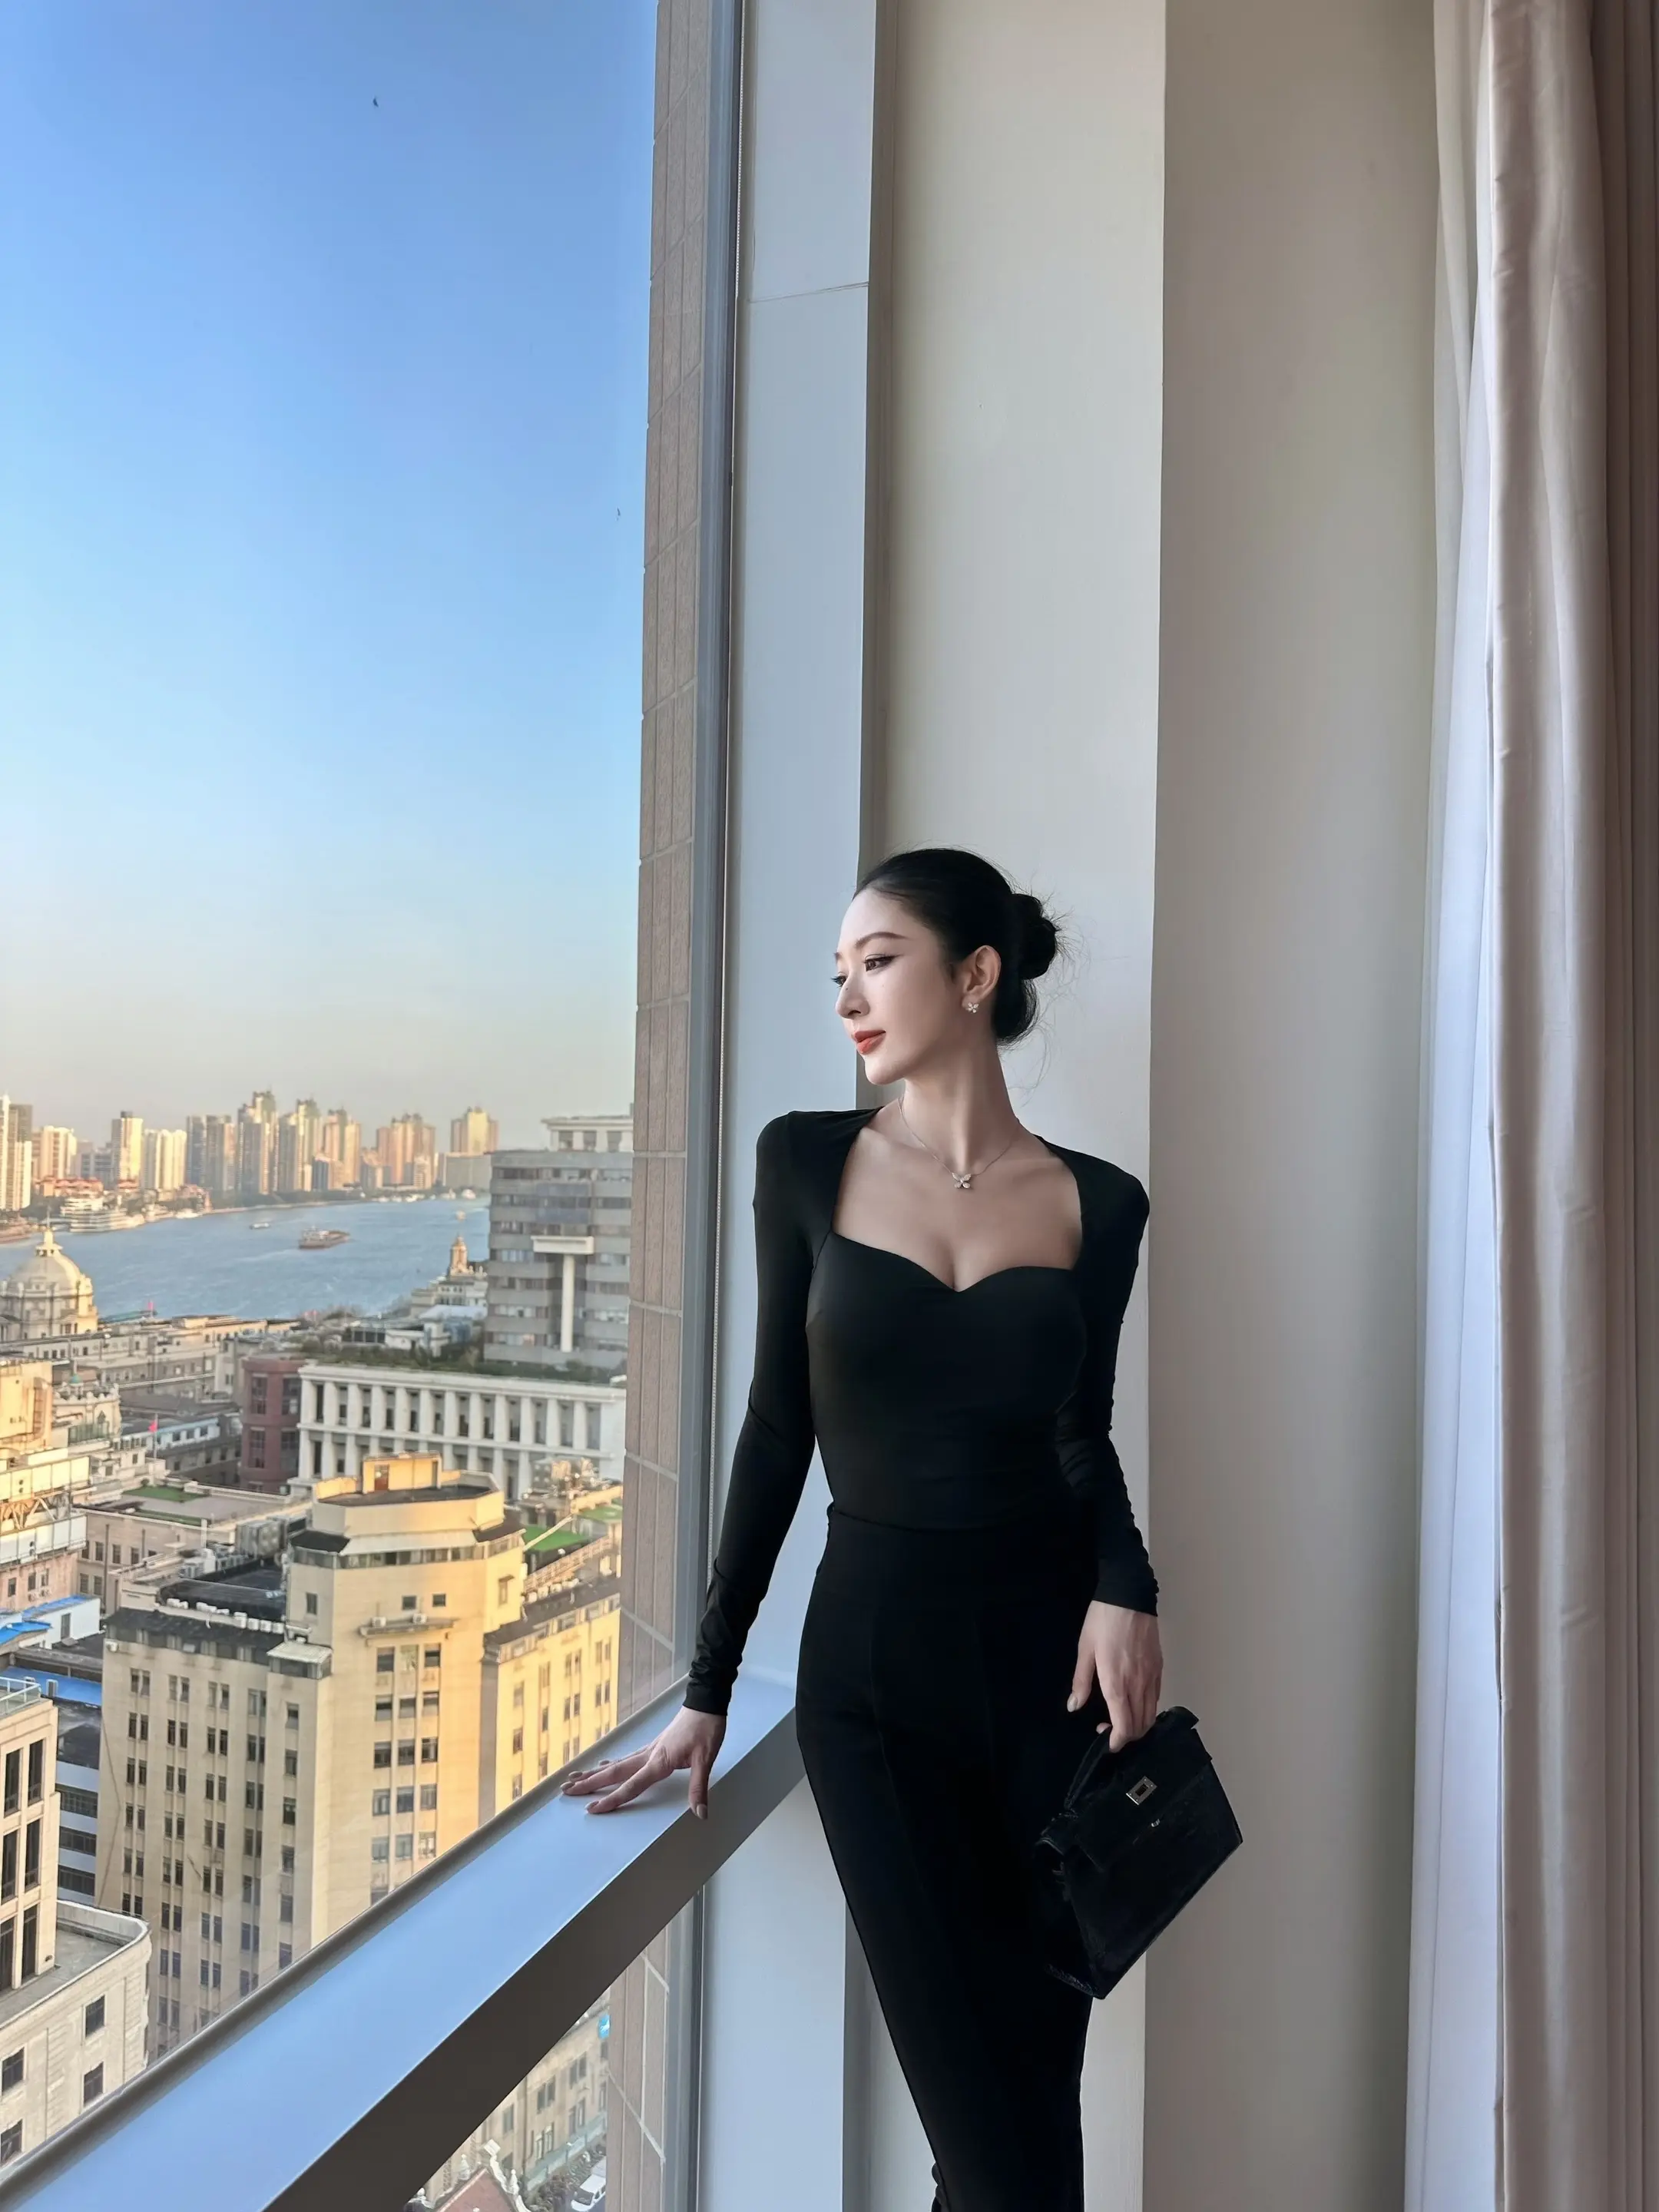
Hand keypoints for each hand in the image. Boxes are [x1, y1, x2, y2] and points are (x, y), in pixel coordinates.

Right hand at [559, 1705, 726, 1817]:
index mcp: (659, 1761)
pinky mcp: (653, 1745)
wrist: (706, 1702)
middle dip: (589, 1784)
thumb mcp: (706, 1758)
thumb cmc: (706, 1728)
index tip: (592, 1810)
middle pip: (613, 1773)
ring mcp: (649, 1749)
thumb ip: (699, 1787)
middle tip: (566, 1790)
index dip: (612, 1800)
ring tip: (574, 1778)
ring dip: (594, 1773)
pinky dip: (611, 1763)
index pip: (631, 1785)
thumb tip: (700, 1813)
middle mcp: (648, 1755)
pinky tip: (604, 1764)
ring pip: (616, 1764)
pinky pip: (626, 1758)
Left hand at [1068, 1600, 1161, 1749]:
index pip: (1124, 1726)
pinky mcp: (1159, 1668)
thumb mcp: (1085, 1649)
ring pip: (1151, 1714)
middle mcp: (1138, 1685)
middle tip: (1109, 1730)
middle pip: (1141, 1725)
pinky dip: (1147, 1709)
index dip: (1118, 1742)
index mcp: (1117, 1683)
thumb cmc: (1102, 1621)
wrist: (1129, 1596)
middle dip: (1127, 1736)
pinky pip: (1156, 1698)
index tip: (1108, 1744)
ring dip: (1138, 1725)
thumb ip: (1081, 1681)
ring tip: (1121, 1718)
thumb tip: (1074, 1706)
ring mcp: (1152, 1677)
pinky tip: (1134, 1702)